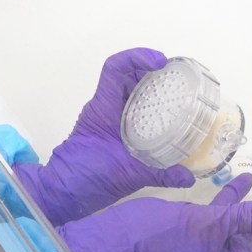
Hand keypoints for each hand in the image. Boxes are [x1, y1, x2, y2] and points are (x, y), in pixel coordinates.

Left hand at [13, 48, 194, 224]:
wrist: (61, 194)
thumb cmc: (83, 177)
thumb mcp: (125, 175)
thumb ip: (159, 175)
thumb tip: (189, 177)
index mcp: (103, 109)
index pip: (114, 68)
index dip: (137, 57)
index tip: (161, 63)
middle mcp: (105, 109)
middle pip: (127, 76)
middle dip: (152, 72)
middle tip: (178, 80)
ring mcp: (108, 120)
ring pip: (130, 93)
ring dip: (151, 89)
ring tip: (179, 96)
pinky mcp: (112, 132)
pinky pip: (131, 111)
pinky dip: (148, 109)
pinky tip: (168, 121)